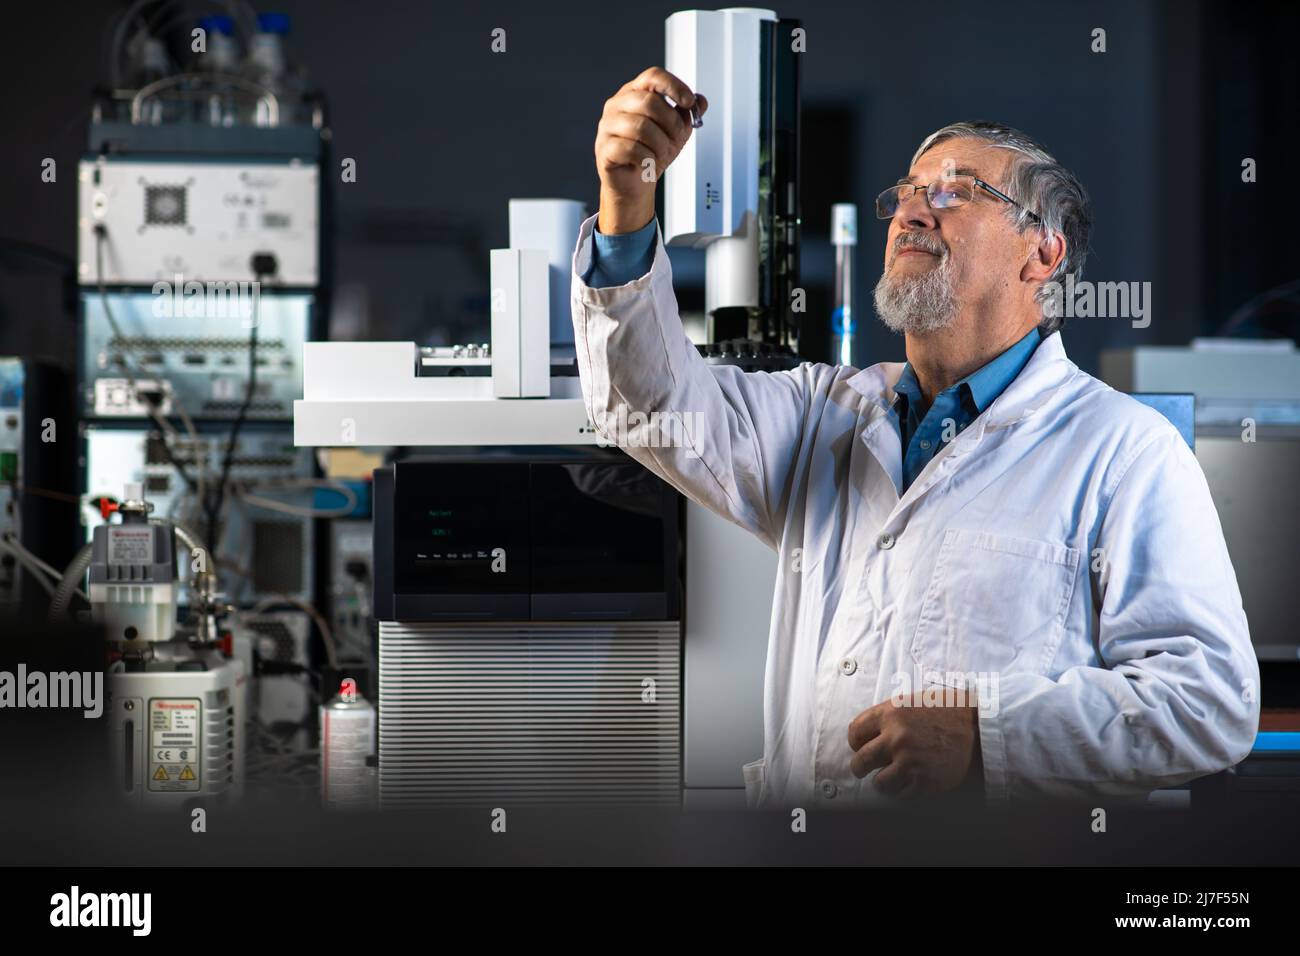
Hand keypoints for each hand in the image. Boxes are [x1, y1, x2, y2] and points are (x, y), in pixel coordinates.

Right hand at [594, 66, 708, 234]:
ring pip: (641, 127)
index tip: (689, 102)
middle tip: (676, 138)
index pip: (653, 76)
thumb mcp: (676, 132)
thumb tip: (700, 101)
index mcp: (634, 93)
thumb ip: (687, 115)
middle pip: (649, 101)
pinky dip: (646, 158)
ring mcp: (607, 126)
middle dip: (671, 123)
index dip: (673, 86)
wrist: (635, 184)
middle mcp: (617, 105)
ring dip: (660, 144)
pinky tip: (647, 163)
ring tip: (660, 154)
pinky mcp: (605, 149)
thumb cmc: (651, 153)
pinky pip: (631, 149)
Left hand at [847, 693, 981, 797]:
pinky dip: (905, 793)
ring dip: (884, 783)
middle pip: (860, 761)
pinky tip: (911, 784)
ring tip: (891, 778)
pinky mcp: (924, 782)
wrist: (981, 728)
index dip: (856, 743)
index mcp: (891, 713)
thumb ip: (889, 716)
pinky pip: (902, 796)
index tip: (860, 748)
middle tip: (863, 770)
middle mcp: (896, 737)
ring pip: (879, 783)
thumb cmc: (948, 711)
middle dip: (860, 768)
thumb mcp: (913, 702)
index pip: (855, 732)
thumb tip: (866, 732)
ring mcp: (910, 761)